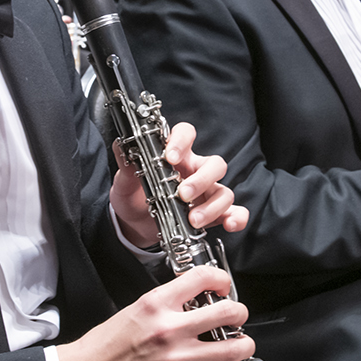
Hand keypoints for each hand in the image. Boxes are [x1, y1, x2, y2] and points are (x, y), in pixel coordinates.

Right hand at [57, 266, 259, 360]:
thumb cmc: (103, 346)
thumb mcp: (133, 310)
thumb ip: (165, 304)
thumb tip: (193, 300)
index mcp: (156, 304)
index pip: (202, 278)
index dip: (222, 280)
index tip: (224, 287)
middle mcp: (170, 330)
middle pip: (228, 312)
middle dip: (240, 313)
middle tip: (237, 317)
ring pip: (233, 350)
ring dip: (244, 347)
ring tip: (239, 346)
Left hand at [109, 121, 245, 249]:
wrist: (134, 226)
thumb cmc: (133, 198)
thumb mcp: (125, 184)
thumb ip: (127, 168)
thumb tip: (122, 147)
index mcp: (175, 156)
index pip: (186, 134)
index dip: (181, 141)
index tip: (169, 156)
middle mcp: (195, 171)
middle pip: (215, 164)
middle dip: (201, 180)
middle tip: (183, 195)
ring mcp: (206, 193)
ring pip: (224, 191)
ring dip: (212, 206)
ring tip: (193, 220)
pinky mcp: (213, 214)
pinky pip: (234, 212)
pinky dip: (237, 217)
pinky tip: (229, 224)